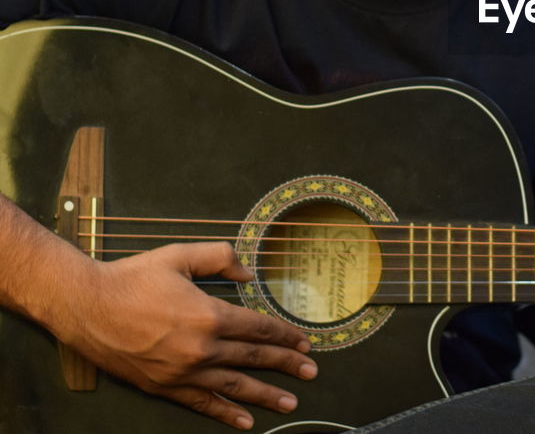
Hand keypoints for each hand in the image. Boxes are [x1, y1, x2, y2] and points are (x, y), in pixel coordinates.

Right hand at [53, 241, 316, 429]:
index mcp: (209, 315)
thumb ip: (220, 258)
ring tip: (290, 403)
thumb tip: (249, 274)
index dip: (284, 335)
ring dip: (265, 395)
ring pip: (234, 386)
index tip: (304, 343)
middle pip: (254, 358)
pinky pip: (201, 403)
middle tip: (311, 372)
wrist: (86, 306)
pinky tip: (245, 422)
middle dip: (286, 366)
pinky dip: (224, 414)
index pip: (258, 327)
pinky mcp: (164, 386)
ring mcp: (182, 372)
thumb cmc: (133, 277)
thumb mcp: (180, 256)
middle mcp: (201, 348)